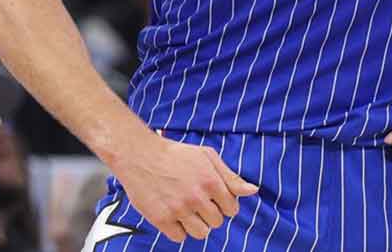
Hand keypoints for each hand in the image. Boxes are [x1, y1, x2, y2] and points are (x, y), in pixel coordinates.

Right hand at [109, 132, 257, 241]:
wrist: (139, 154)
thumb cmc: (175, 154)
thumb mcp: (206, 157)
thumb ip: (231, 176)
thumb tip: (253, 191)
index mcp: (211, 181)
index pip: (232, 209)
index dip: (223, 204)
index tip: (211, 197)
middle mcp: (196, 197)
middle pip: (217, 223)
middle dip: (209, 213)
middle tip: (195, 200)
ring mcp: (178, 209)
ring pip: (201, 234)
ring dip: (195, 224)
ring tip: (185, 210)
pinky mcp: (161, 219)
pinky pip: (180, 238)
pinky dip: (178, 229)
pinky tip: (173, 214)